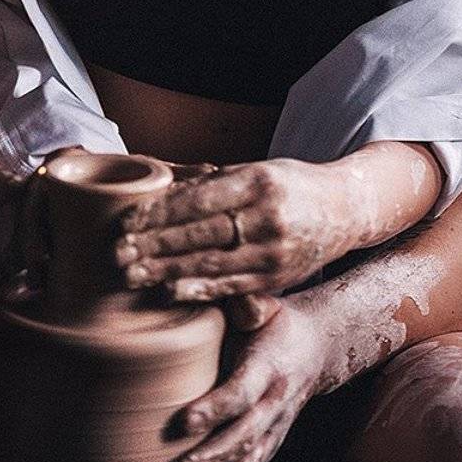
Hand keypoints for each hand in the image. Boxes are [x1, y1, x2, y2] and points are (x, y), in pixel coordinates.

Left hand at [113, 158, 348, 299]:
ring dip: (167, 271)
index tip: (127, 222)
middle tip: (116, 253)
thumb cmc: (290, 185)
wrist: (345, 209)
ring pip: (212, 262)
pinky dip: (199, 289)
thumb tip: (161, 191)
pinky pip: (232, 285)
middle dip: (154, 245)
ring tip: (132, 275)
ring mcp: (275, 249)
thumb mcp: (257, 170)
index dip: (160, 212)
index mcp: (259, 180)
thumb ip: (214, 183)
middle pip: (201, 233)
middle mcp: (269, 215)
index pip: (199, 199)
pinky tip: (170, 291)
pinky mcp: (279, 276)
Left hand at [177, 294, 324, 461]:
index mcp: (268, 367)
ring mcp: (277, 427)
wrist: (316, 346)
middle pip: (246, 435)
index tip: (183, 421)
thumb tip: (232, 303)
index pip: (241, 392)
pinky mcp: (272, 441)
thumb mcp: (266, 304)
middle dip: (214, 457)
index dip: (214, 408)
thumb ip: (248, 306)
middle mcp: (275, 402)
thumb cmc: (277, 322)